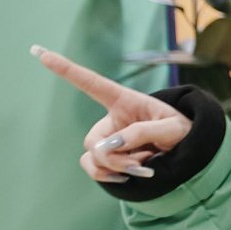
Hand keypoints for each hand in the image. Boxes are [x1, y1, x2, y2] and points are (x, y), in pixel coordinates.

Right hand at [32, 45, 191, 184]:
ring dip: (118, 167)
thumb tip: (109, 146)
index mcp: (125, 101)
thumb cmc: (184, 132)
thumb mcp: (173, 128)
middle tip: (143, 162)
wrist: (191, 152)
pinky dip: (109, 176)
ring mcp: (109, 140)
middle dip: (114, 156)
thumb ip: (143, 133)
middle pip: (93, 140)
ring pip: (93, 156)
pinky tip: (128, 177)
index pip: (91, 83)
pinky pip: (94, 169)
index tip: (40, 52)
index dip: (65, 69)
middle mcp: (112, 119)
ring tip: (145, 166)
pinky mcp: (110, 158)